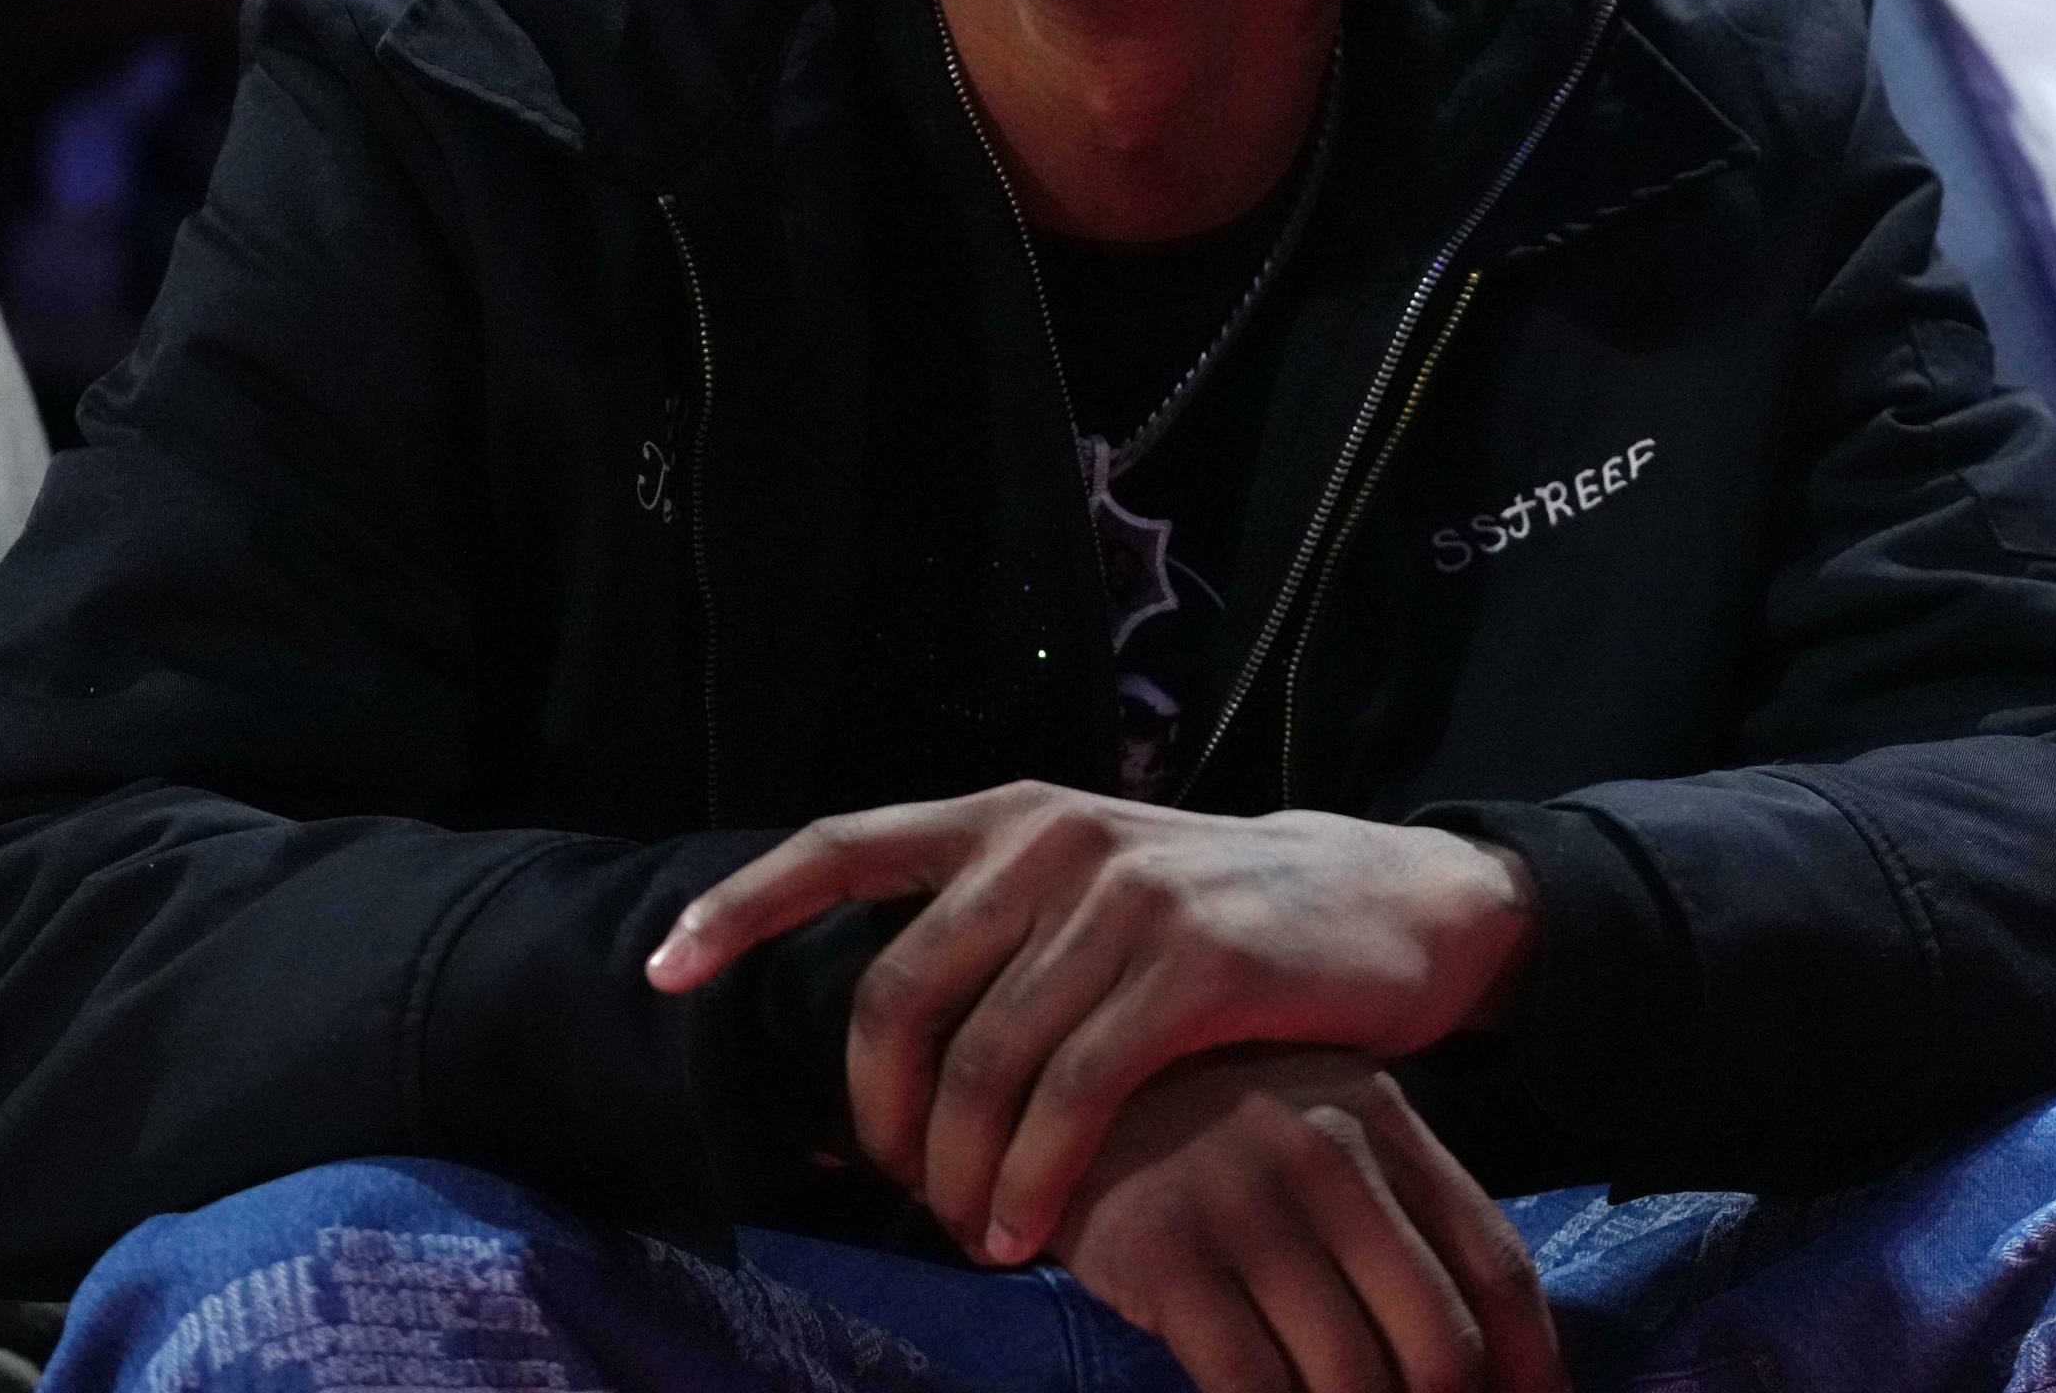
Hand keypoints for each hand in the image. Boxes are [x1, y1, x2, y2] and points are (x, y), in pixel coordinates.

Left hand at [647, 787, 1540, 1264]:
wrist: (1392, 906)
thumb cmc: (1221, 930)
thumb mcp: (1095, 898)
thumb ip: (994, 942)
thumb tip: (877, 1055)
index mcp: (1010, 817)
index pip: (844, 845)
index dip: (743, 909)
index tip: (663, 971)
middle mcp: (1052, 839)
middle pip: (896, 998)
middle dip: (878, 1118)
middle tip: (906, 1192)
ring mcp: (1125, 895)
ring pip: (980, 1062)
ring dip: (960, 1175)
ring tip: (978, 1237)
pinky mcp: (1195, 962)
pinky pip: (1074, 1094)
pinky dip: (1035, 1179)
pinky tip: (1032, 1231)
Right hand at [1056, 1050, 1564, 1392]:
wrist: (1044, 1079)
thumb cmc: (1198, 1128)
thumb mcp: (1311, 1130)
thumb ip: (1393, 1212)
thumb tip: (1482, 1347)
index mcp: (1382, 1118)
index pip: (1496, 1263)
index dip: (1532, 1365)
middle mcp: (1328, 1153)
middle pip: (1440, 1340)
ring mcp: (1246, 1199)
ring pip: (1353, 1379)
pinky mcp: (1166, 1251)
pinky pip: (1252, 1387)